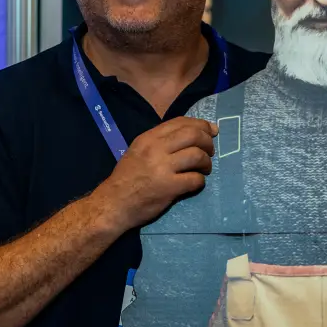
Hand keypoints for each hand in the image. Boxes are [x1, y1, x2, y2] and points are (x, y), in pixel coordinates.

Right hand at [98, 117, 217, 230]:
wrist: (113, 204)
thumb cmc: (127, 178)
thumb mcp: (139, 150)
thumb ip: (161, 141)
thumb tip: (192, 133)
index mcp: (148, 138)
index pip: (180, 122)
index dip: (201, 124)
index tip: (212, 131)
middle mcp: (155, 149)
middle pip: (193, 135)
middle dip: (208, 142)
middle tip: (210, 151)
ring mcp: (162, 168)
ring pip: (197, 155)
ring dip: (207, 162)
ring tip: (205, 168)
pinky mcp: (169, 187)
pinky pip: (195, 179)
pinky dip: (200, 180)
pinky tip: (196, 183)